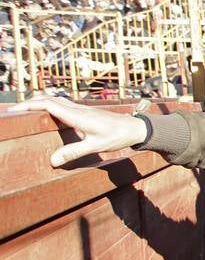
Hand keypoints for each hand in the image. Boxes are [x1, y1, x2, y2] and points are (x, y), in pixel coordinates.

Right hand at [9, 96, 148, 165]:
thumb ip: (74, 152)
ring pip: (55, 100)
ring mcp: (81, 109)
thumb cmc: (118, 136)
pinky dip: (49, 105)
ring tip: (24, 111)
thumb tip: (52, 160)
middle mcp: (77, 109)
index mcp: (77, 115)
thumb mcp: (96, 146)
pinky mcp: (85, 112)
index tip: (14, 111)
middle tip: (13, 111)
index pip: (48, 104)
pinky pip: (62, 104)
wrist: (136, 128)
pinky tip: (46, 114)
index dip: (29, 105)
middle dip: (29, 103)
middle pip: (48, 99)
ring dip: (39, 102)